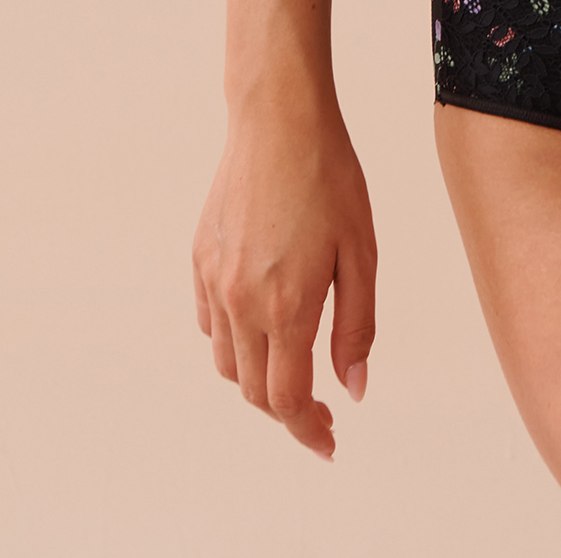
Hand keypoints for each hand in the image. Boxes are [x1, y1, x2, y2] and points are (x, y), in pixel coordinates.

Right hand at [192, 87, 377, 459]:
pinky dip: (233, 341)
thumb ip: (356, 326)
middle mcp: (240, 302)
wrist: (278, 119)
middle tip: (322, 412)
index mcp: (285, 305)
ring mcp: (214, 280)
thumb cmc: (329, 177)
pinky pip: (210, 323)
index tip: (328, 442)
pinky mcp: (199, 258)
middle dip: (287, 411)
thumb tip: (353, 388)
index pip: (286, 399)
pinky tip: (261, 324)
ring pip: (227, 362)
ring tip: (294, 367)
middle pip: (254, 390)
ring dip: (258, 378)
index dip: (307, 431)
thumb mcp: (361, 252)